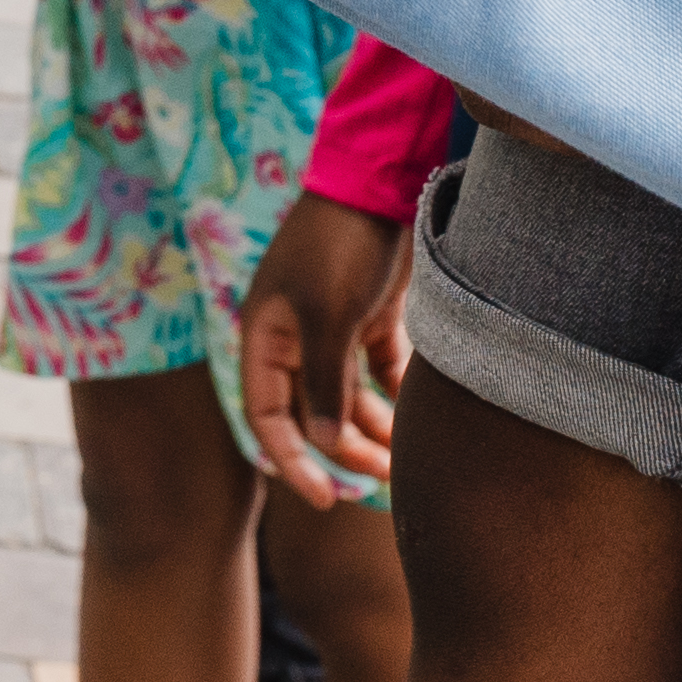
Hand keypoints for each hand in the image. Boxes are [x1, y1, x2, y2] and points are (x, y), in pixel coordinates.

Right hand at [246, 192, 409, 500]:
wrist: (378, 181)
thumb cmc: (340, 246)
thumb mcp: (328, 317)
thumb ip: (324, 385)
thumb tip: (321, 447)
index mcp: (265, 338)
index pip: (267, 417)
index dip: (291, 462)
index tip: (326, 501)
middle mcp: (293, 339)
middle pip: (312, 414)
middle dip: (343, 452)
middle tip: (382, 481)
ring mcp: (330, 329)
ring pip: (347, 399)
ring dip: (371, 430)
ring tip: (404, 460)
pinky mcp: (368, 318)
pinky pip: (376, 374)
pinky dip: (392, 398)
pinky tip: (416, 419)